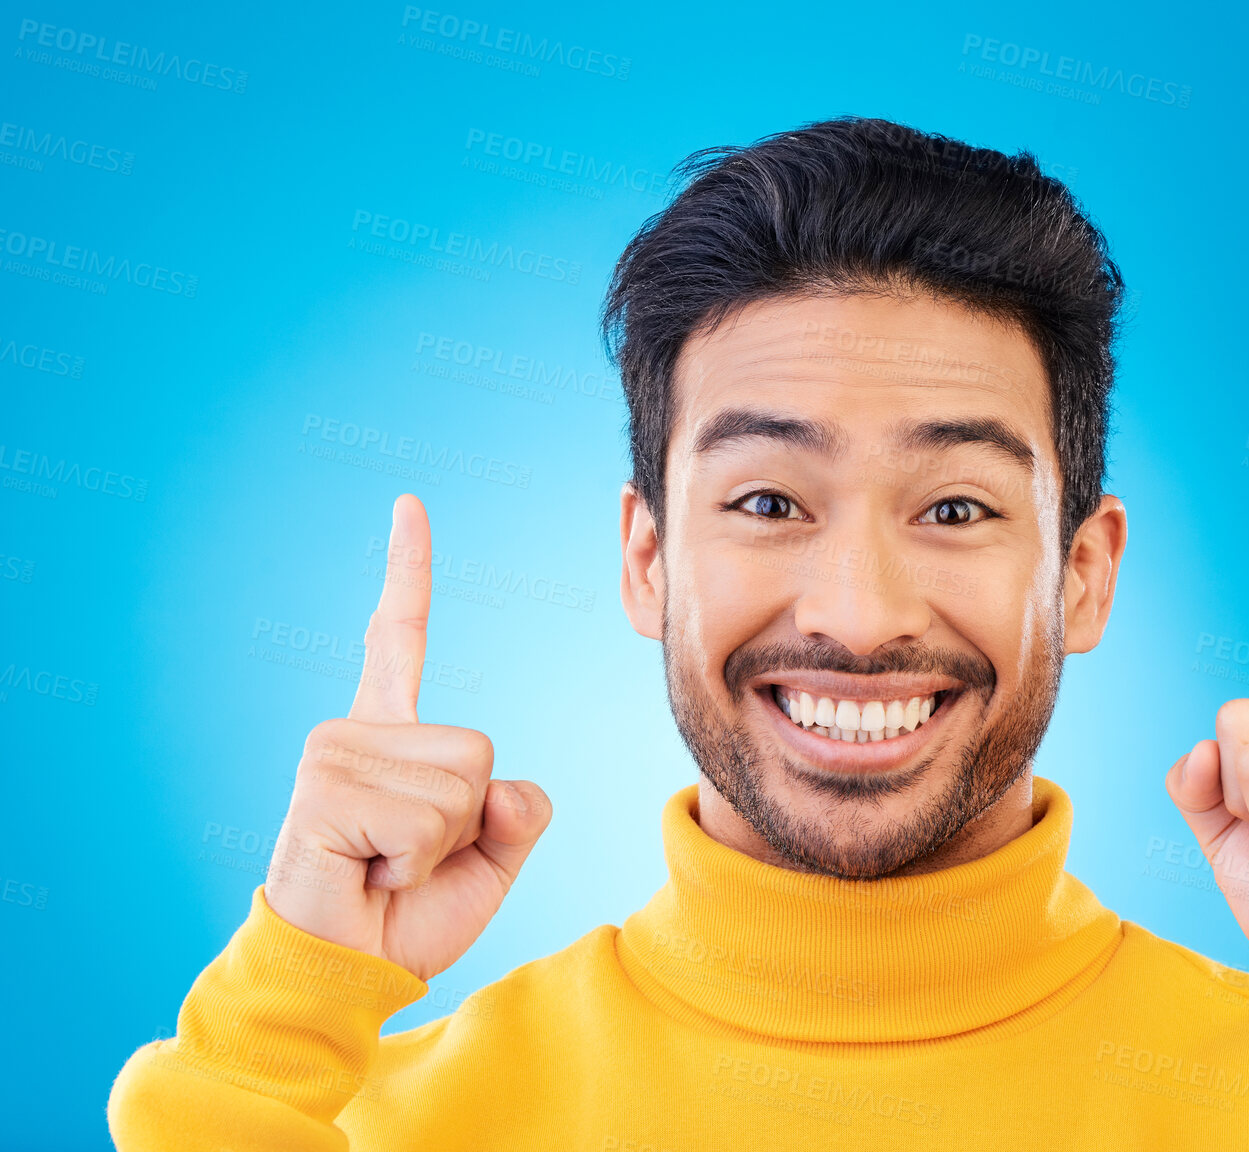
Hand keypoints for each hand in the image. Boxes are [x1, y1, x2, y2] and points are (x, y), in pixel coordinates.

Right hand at [264, 494, 552, 980]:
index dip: (408, 572)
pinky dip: (415, 863)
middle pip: (480, 749)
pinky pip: (427, 818)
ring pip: (461, 785)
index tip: (409, 506)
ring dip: (440, 846)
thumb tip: (512, 786)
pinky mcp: (323, 789)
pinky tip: (368, 873)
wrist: (348, 971)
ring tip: (385, 866)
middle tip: (406, 859)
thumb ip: (519, 813)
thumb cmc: (409, 916)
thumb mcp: (490, 858)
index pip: (400, 637)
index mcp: (391, 735)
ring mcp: (333, 753)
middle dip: (468, 822)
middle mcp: (356, 730)